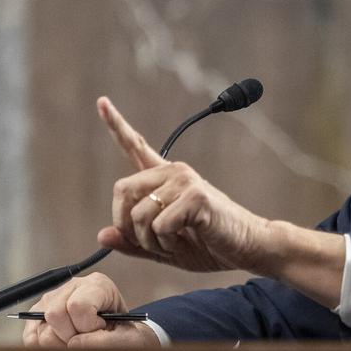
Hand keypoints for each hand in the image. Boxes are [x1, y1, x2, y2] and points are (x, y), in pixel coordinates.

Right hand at [22, 273, 158, 347]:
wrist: (118, 336)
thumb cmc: (122, 334)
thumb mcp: (126, 336)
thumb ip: (104, 339)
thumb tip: (74, 343)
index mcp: (97, 285)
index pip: (78, 305)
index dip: (87, 325)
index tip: (99, 329)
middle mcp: (72, 287)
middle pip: (55, 314)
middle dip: (71, 335)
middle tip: (86, 337)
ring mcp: (52, 299)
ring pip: (41, 328)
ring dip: (59, 343)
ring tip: (77, 339)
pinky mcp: (37, 315)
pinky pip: (30, 337)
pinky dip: (44, 347)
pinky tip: (63, 342)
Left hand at [95, 96, 345, 307]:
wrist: (249, 248)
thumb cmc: (210, 245)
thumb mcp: (165, 248)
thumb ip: (134, 243)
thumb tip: (102, 234)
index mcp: (166, 180)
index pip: (136, 146)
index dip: (116, 125)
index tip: (101, 102)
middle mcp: (174, 172)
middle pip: (122, 189)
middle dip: (126, 225)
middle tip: (148, 241)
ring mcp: (185, 180)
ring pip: (138, 214)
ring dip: (150, 240)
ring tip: (174, 243)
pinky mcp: (196, 195)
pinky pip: (159, 225)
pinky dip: (166, 243)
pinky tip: (187, 239)